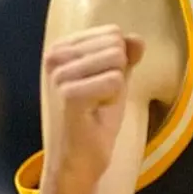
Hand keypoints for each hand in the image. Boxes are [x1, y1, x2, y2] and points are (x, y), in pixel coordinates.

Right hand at [43, 25, 144, 188]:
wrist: (81, 160)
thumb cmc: (95, 119)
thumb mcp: (115, 79)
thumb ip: (126, 54)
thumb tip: (138, 38)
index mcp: (61, 47)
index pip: (113, 33)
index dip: (117, 64)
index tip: (100, 87)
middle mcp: (54, 56)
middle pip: (115, 45)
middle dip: (117, 74)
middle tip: (99, 98)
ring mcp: (60, 74)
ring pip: (117, 61)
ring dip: (115, 89)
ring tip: (96, 105)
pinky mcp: (69, 94)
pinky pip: (115, 80)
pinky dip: (114, 100)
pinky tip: (95, 114)